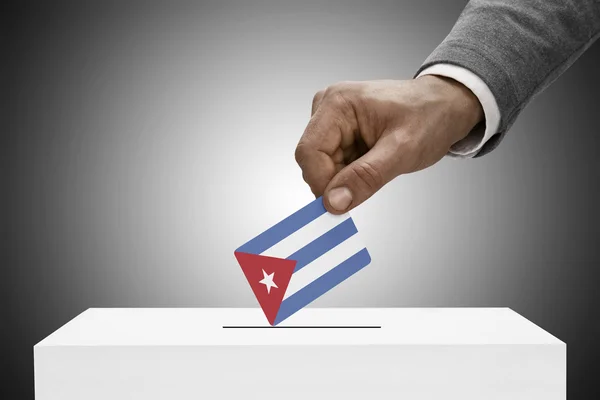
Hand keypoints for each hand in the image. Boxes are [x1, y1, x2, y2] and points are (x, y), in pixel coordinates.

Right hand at [294, 76, 483, 213]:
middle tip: (371, 182)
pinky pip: (333, 165)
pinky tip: (373, 165)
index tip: (341, 204)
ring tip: (378, 166)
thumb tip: (333, 202)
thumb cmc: (430, 116)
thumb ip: (365, 177)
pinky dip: (351, 175)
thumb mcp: (402, 150)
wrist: (446, 106)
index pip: (309, 152)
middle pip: (313, 161)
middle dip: (337, 181)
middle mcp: (328, 108)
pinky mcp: (339, 133)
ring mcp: (332, 121)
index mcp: (338, 103)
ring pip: (322, 167)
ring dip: (346, 178)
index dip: (321, 182)